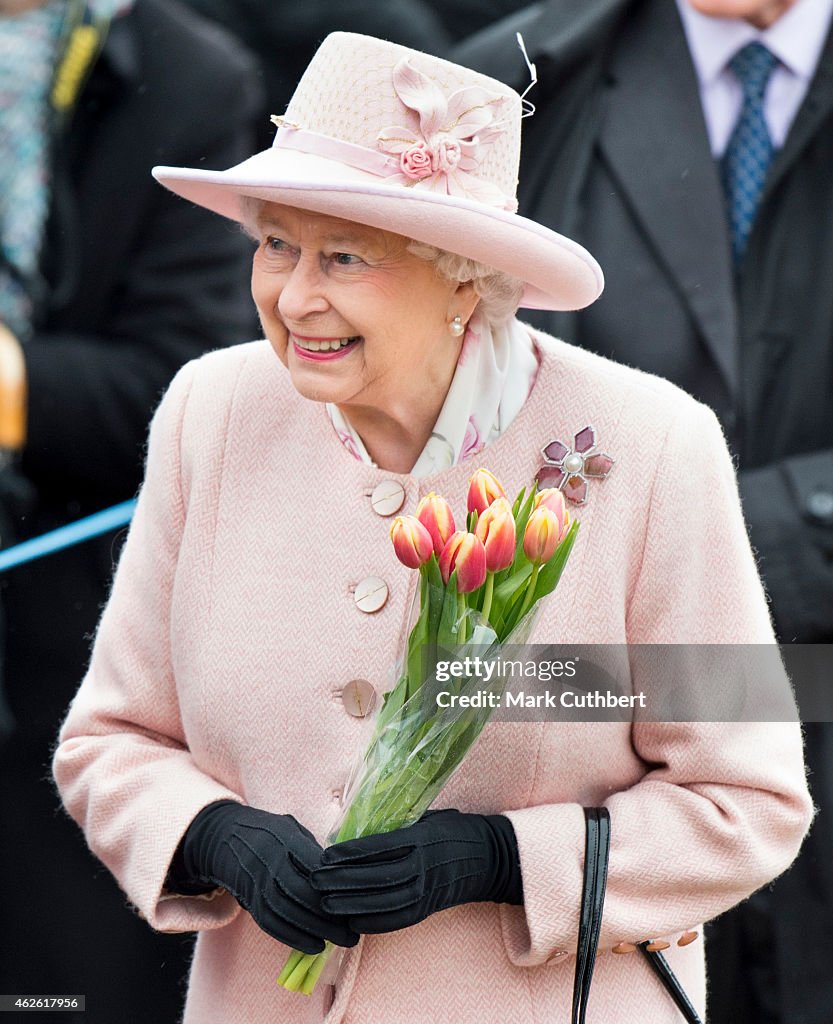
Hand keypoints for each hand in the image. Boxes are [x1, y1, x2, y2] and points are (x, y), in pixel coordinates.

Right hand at [168, 800, 358, 953]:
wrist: (224, 837)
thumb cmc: (269, 832)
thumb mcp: (292, 828)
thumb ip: (313, 849)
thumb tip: (340, 875)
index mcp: (284, 837)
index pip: (311, 863)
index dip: (332, 884)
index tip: (353, 898)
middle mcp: (268, 859)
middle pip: (299, 892)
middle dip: (327, 916)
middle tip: (351, 932)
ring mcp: (255, 881)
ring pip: (284, 911)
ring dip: (312, 931)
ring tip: (338, 941)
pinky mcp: (248, 899)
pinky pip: (269, 923)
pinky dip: (292, 938)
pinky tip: (314, 946)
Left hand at [311, 809, 522, 934]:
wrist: (486, 858)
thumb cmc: (451, 830)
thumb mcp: (425, 817)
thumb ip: (396, 823)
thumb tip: (357, 822)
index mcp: (421, 839)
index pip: (378, 848)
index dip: (349, 853)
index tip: (326, 854)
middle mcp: (423, 867)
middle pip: (375, 878)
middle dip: (341, 881)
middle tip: (315, 880)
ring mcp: (425, 891)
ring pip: (381, 903)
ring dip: (349, 904)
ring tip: (325, 901)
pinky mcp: (426, 910)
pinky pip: (394, 921)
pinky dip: (370, 922)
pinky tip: (350, 919)